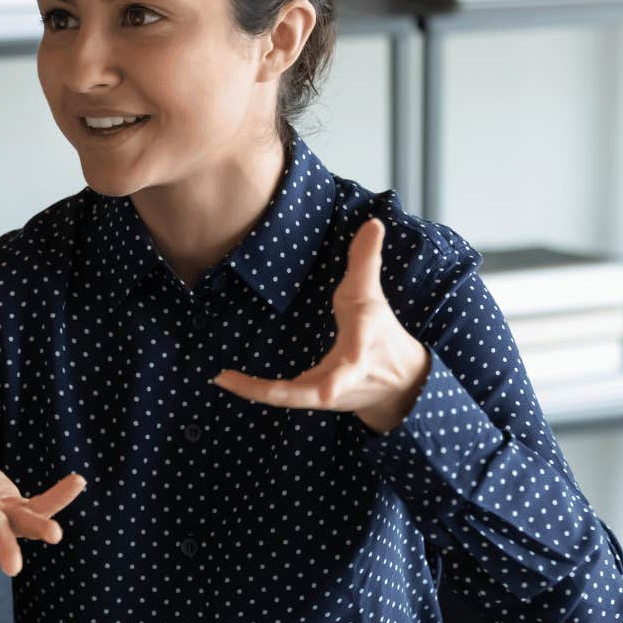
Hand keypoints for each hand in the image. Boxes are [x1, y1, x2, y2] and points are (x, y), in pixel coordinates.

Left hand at [213, 218, 430, 433]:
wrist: (399, 384)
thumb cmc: (380, 335)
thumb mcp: (372, 296)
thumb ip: (366, 260)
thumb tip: (373, 222)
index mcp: (362, 349)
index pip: (356, 354)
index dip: (344, 367)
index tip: (329, 387)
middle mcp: (344, 377)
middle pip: (322, 390)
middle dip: (292, 391)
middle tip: (263, 390)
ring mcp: (328, 394)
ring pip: (292, 398)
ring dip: (257, 391)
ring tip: (223, 378)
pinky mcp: (313, 399)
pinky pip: (281, 397)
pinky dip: (254, 390)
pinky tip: (225, 380)